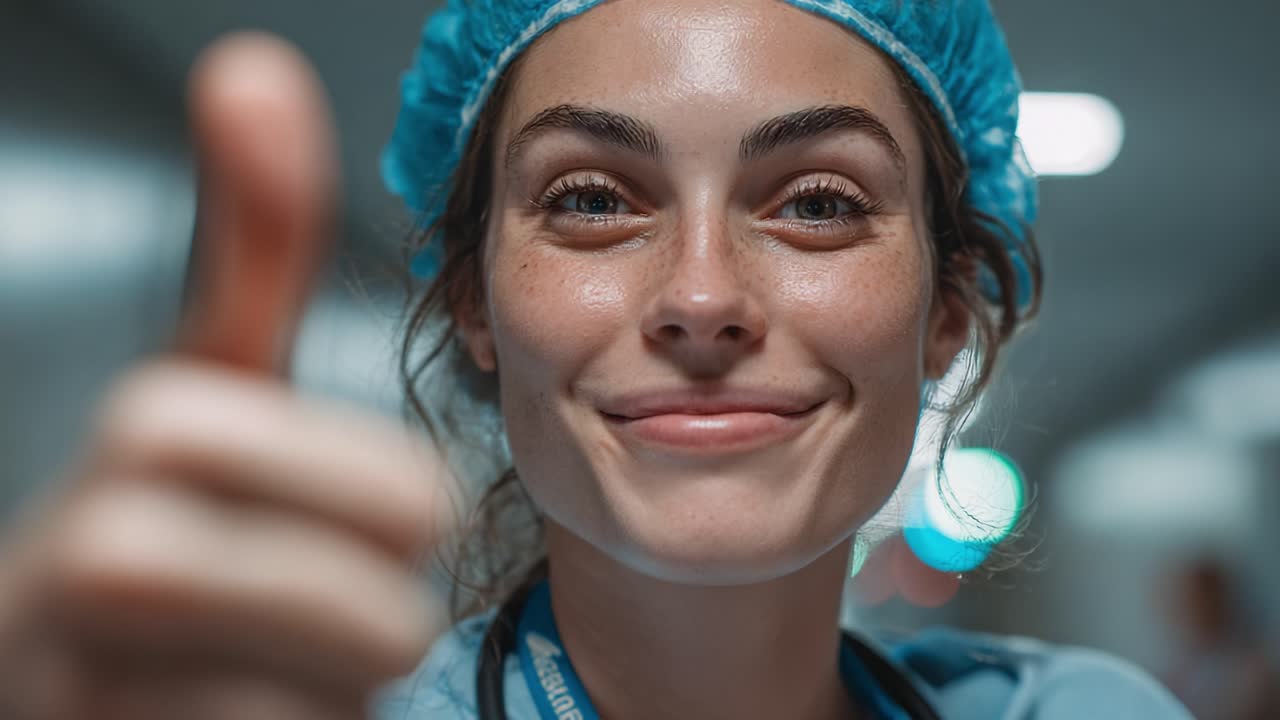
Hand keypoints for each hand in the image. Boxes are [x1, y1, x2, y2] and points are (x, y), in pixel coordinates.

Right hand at [0, 32, 453, 719]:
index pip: (404, 499)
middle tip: (318, 590)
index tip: (346, 508)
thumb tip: (255, 66)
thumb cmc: (164, 509)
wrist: (49, 664)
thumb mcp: (211, 373)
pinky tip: (233, 710)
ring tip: (265, 651)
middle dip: (375, 610)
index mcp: (150, 433)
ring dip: (330, 685)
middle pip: (380, 609)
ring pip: (338, 704)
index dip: (401, 514)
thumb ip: (251, 240)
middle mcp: (94, 560)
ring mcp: (93, 686)